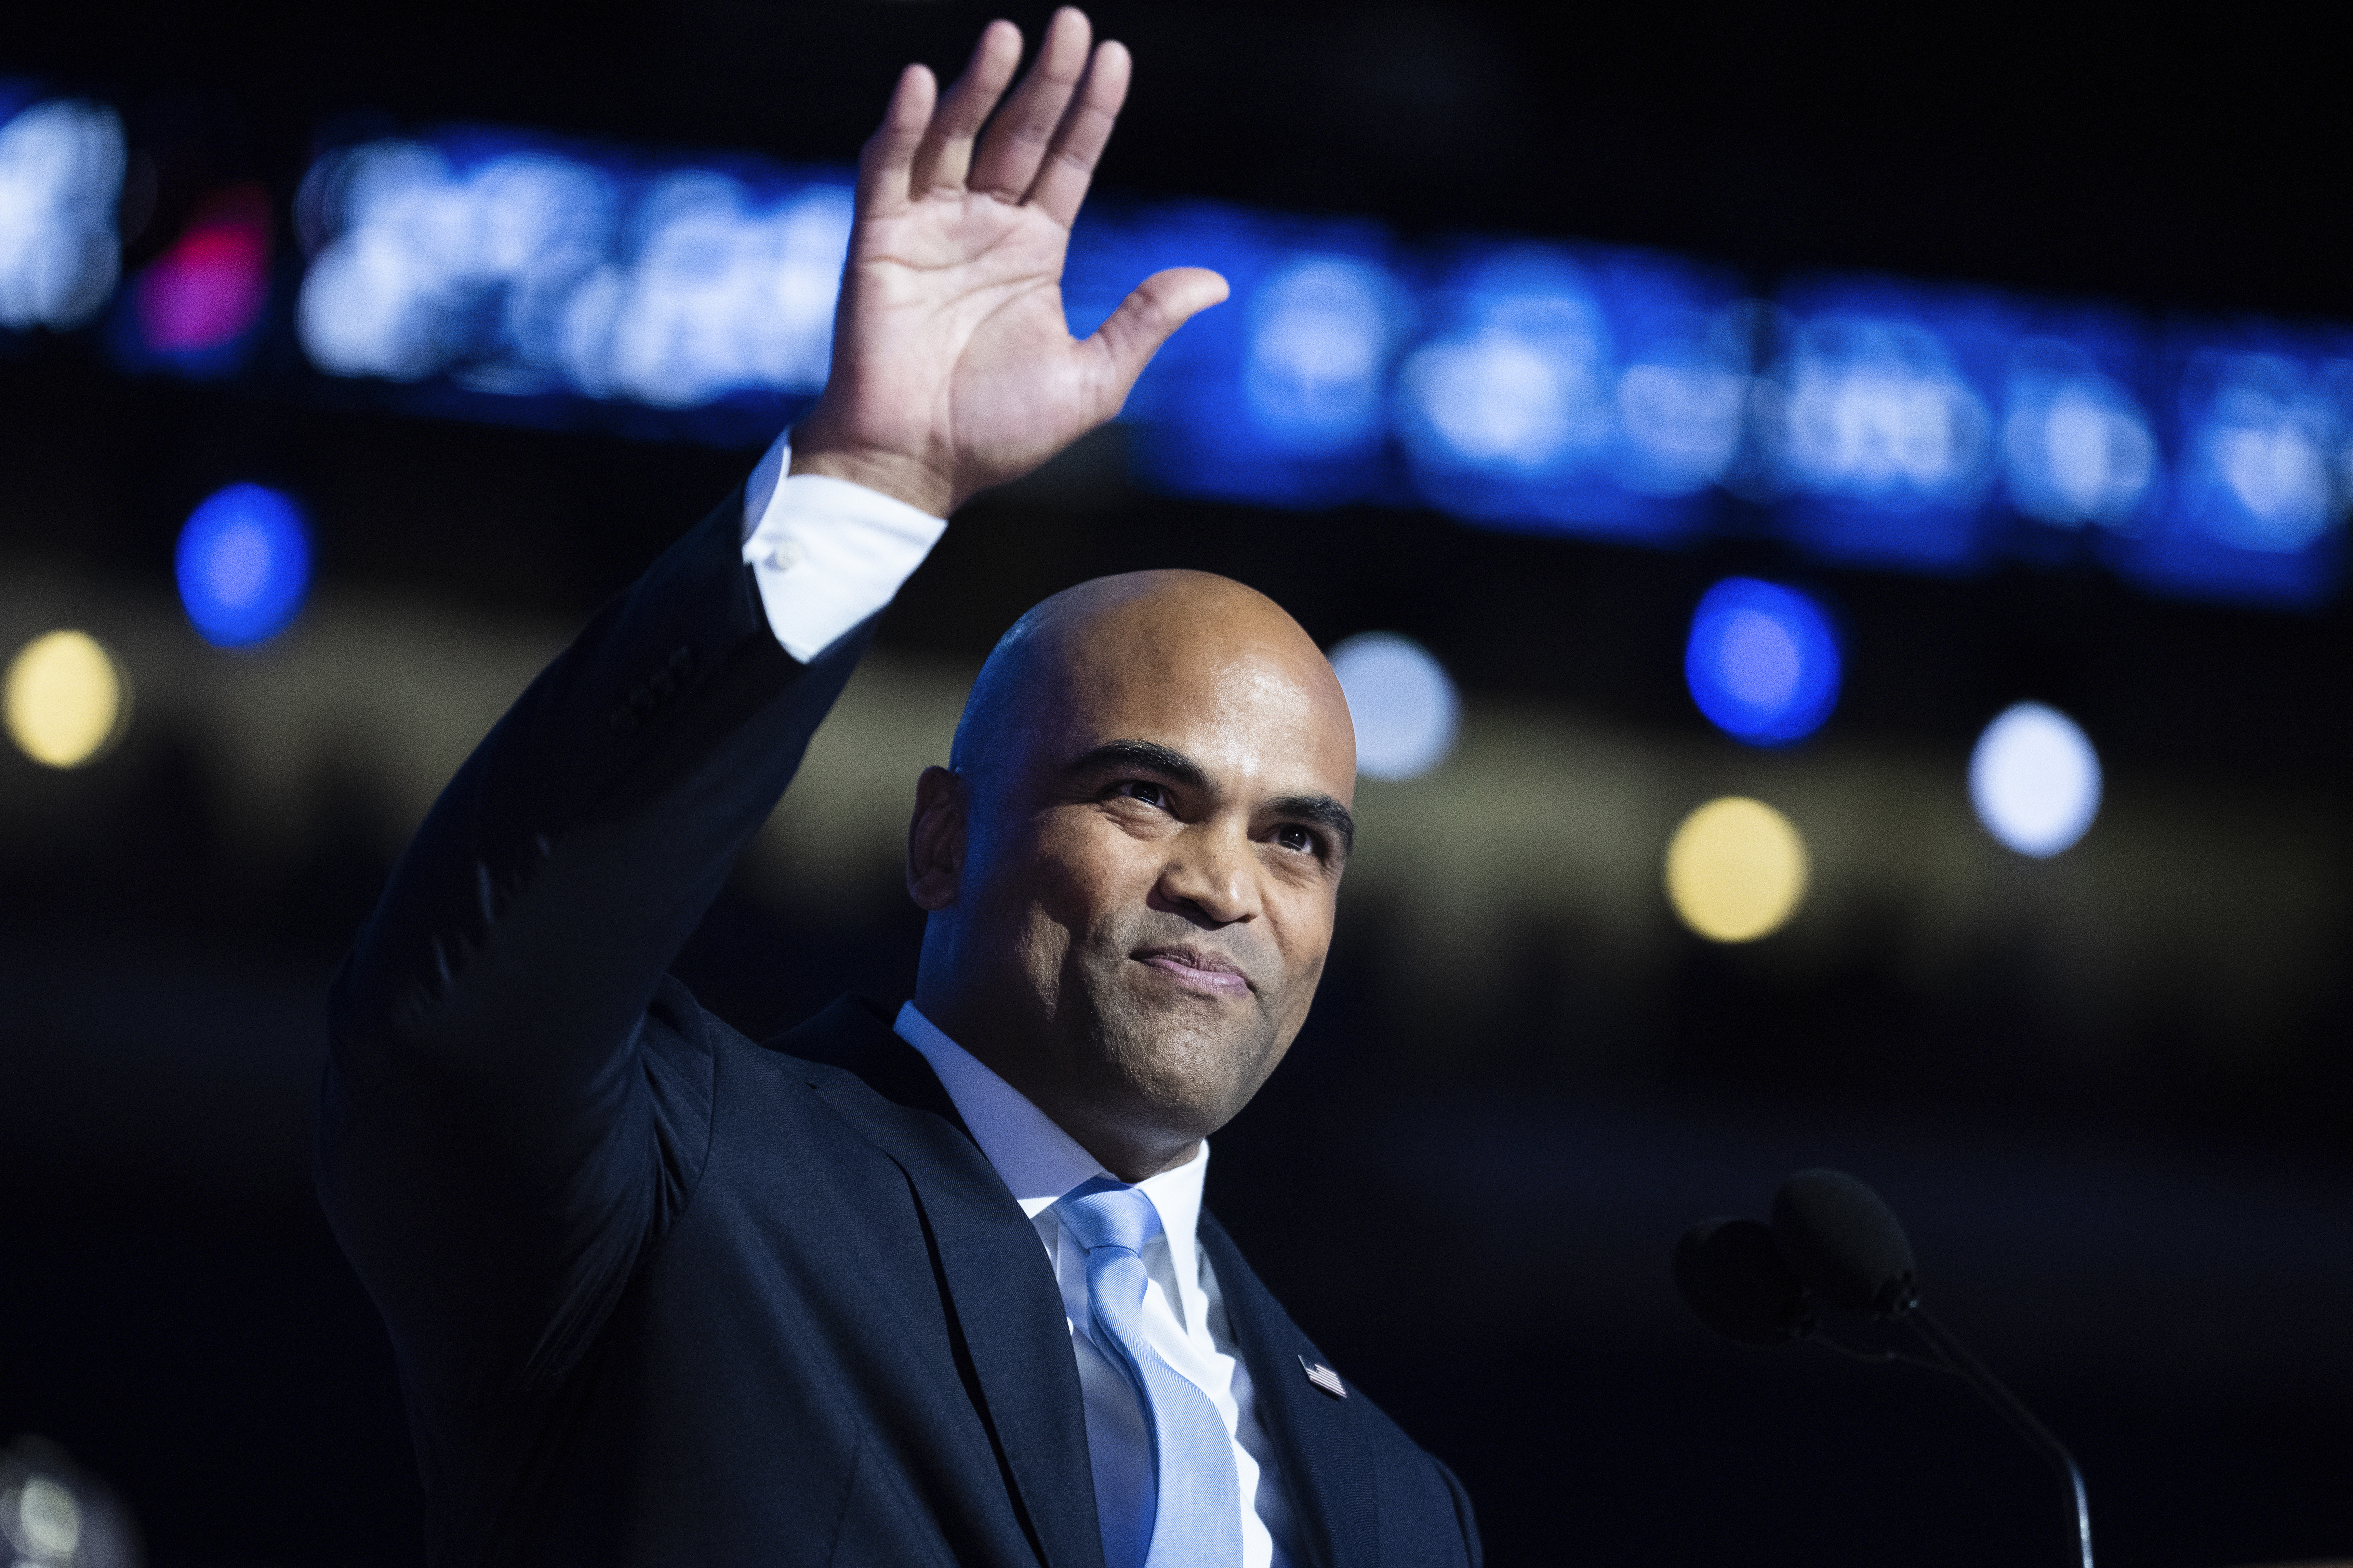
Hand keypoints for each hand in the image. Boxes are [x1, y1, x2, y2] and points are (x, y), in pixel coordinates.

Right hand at [789, 9, 1228, 516]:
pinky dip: (900, 127)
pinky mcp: (878, 243)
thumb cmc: (997, 432)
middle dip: (1044, 79)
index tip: (1116, 56)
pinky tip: (919, 83)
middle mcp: (982, 227)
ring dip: (978, 86)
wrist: (918, 466)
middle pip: (1019, 134)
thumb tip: (1217, 281)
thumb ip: (1145, 322)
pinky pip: (888, 172)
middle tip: (1070, 21)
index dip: (1090, 111)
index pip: (1067, 162)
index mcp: (1032, 251)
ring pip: (955, 137)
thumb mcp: (1092, 380)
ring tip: (1006, 37)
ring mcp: (928, 229)